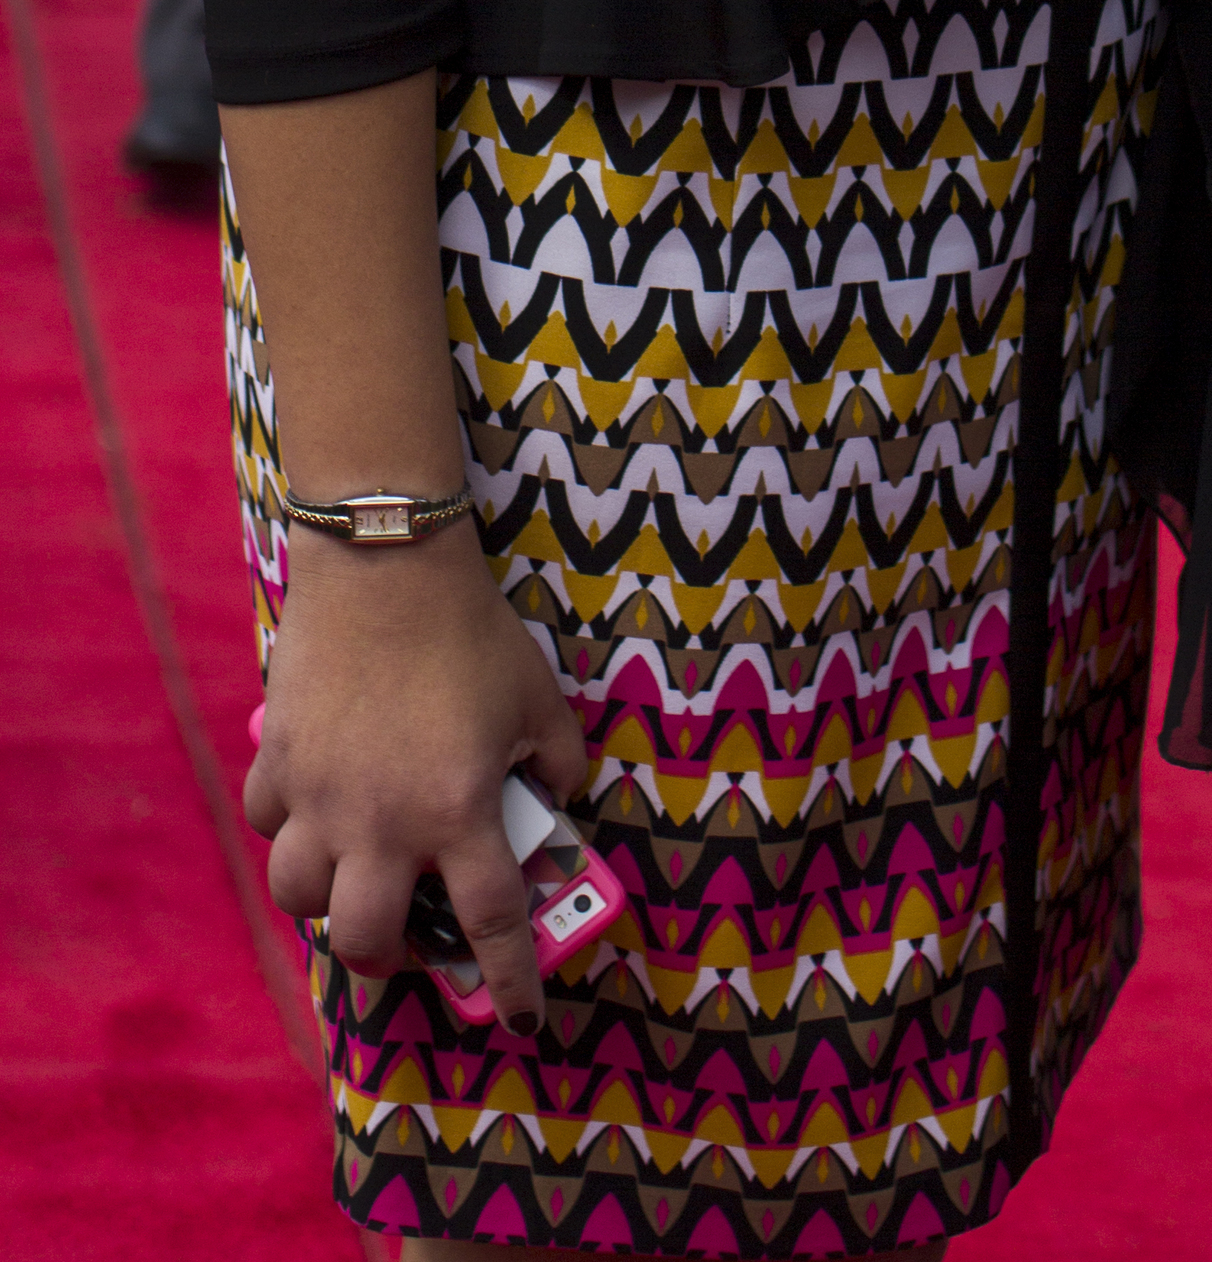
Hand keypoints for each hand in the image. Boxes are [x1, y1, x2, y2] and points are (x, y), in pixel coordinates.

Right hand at [246, 522, 589, 1028]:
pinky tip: (316, 806)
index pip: (489, 922)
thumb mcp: (541, 698)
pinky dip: (291, 828)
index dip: (510, 981)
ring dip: (327, 900)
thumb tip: (559, 801)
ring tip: (352, 878)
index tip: (523, 1023)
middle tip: (402, 939)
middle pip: (366, 941)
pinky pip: (271, 823)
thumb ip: (560, 760)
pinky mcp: (279, 760)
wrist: (387, 565)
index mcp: (457, 811)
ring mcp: (321, 796)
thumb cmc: (472, 631)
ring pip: (300, 896)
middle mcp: (382, 822)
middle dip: (386, 958)